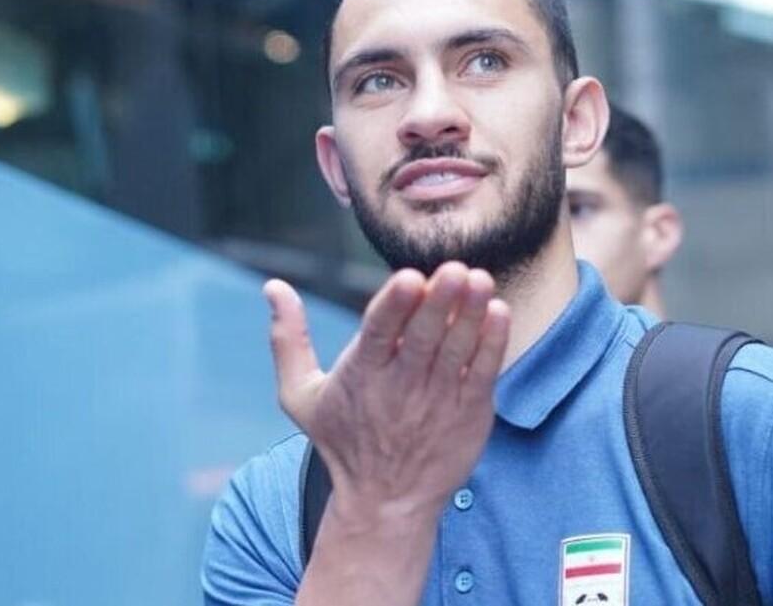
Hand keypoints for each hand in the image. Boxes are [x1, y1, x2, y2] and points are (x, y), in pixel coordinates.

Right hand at [264, 262, 509, 520]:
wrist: (386, 502)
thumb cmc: (342, 440)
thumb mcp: (300, 395)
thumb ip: (288, 339)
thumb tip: (272, 286)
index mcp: (361, 374)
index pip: (379, 332)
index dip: (395, 305)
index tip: (411, 278)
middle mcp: (401, 385)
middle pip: (423, 337)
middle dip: (440, 302)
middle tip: (457, 269)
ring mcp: (439, 399)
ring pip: (457, 349)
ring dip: (471, 313)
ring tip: (481, 280)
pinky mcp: (470, 411)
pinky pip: (484, 371)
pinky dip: (492, 342)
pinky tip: (499, 312)